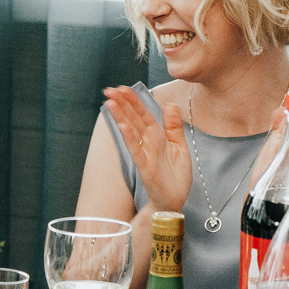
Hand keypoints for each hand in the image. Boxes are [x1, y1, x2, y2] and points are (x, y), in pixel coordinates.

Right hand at [102, 87, 191, 213]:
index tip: (123, 87)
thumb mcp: (180, 147)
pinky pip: (136, 150)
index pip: (143, 114)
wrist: (174, 200)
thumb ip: (174, 126)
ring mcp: (145, 154)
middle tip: (109, 89)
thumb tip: (169, 104)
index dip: (134, 101)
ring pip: (131, 131)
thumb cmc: (175, 176)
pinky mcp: (145, 167)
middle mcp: (148, 143)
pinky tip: (123, 126)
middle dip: (122, 104)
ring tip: (110, 102)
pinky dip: (130, 138)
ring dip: (121, 116)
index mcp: (157, 137)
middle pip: (133, 119)